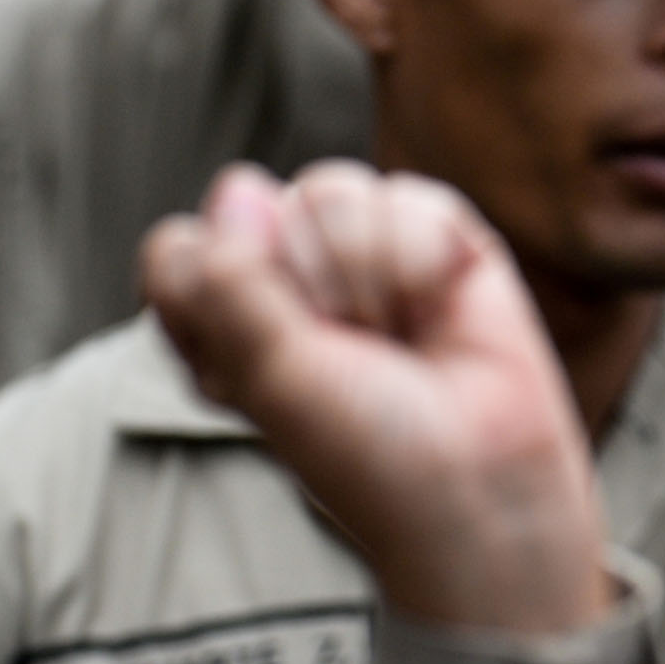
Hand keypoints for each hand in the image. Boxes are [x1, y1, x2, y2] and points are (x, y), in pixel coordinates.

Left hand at [143, 163, 612, 635]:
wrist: (483, 478)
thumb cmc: (368, 450)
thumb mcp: (266, 373)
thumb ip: (230, 275)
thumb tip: (242, 185)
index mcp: (225, 320)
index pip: (181, 248)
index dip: (221, 285)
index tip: (267, 355)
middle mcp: (291, 284)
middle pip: (258, 206)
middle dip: (308, 279)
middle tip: (349, 348)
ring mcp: (367, 258)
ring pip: (334, 189)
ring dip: (370, 271)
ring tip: (399, 331)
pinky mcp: (442, 242)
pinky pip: (411, 196)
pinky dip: (426, 255)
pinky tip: (441, 304)